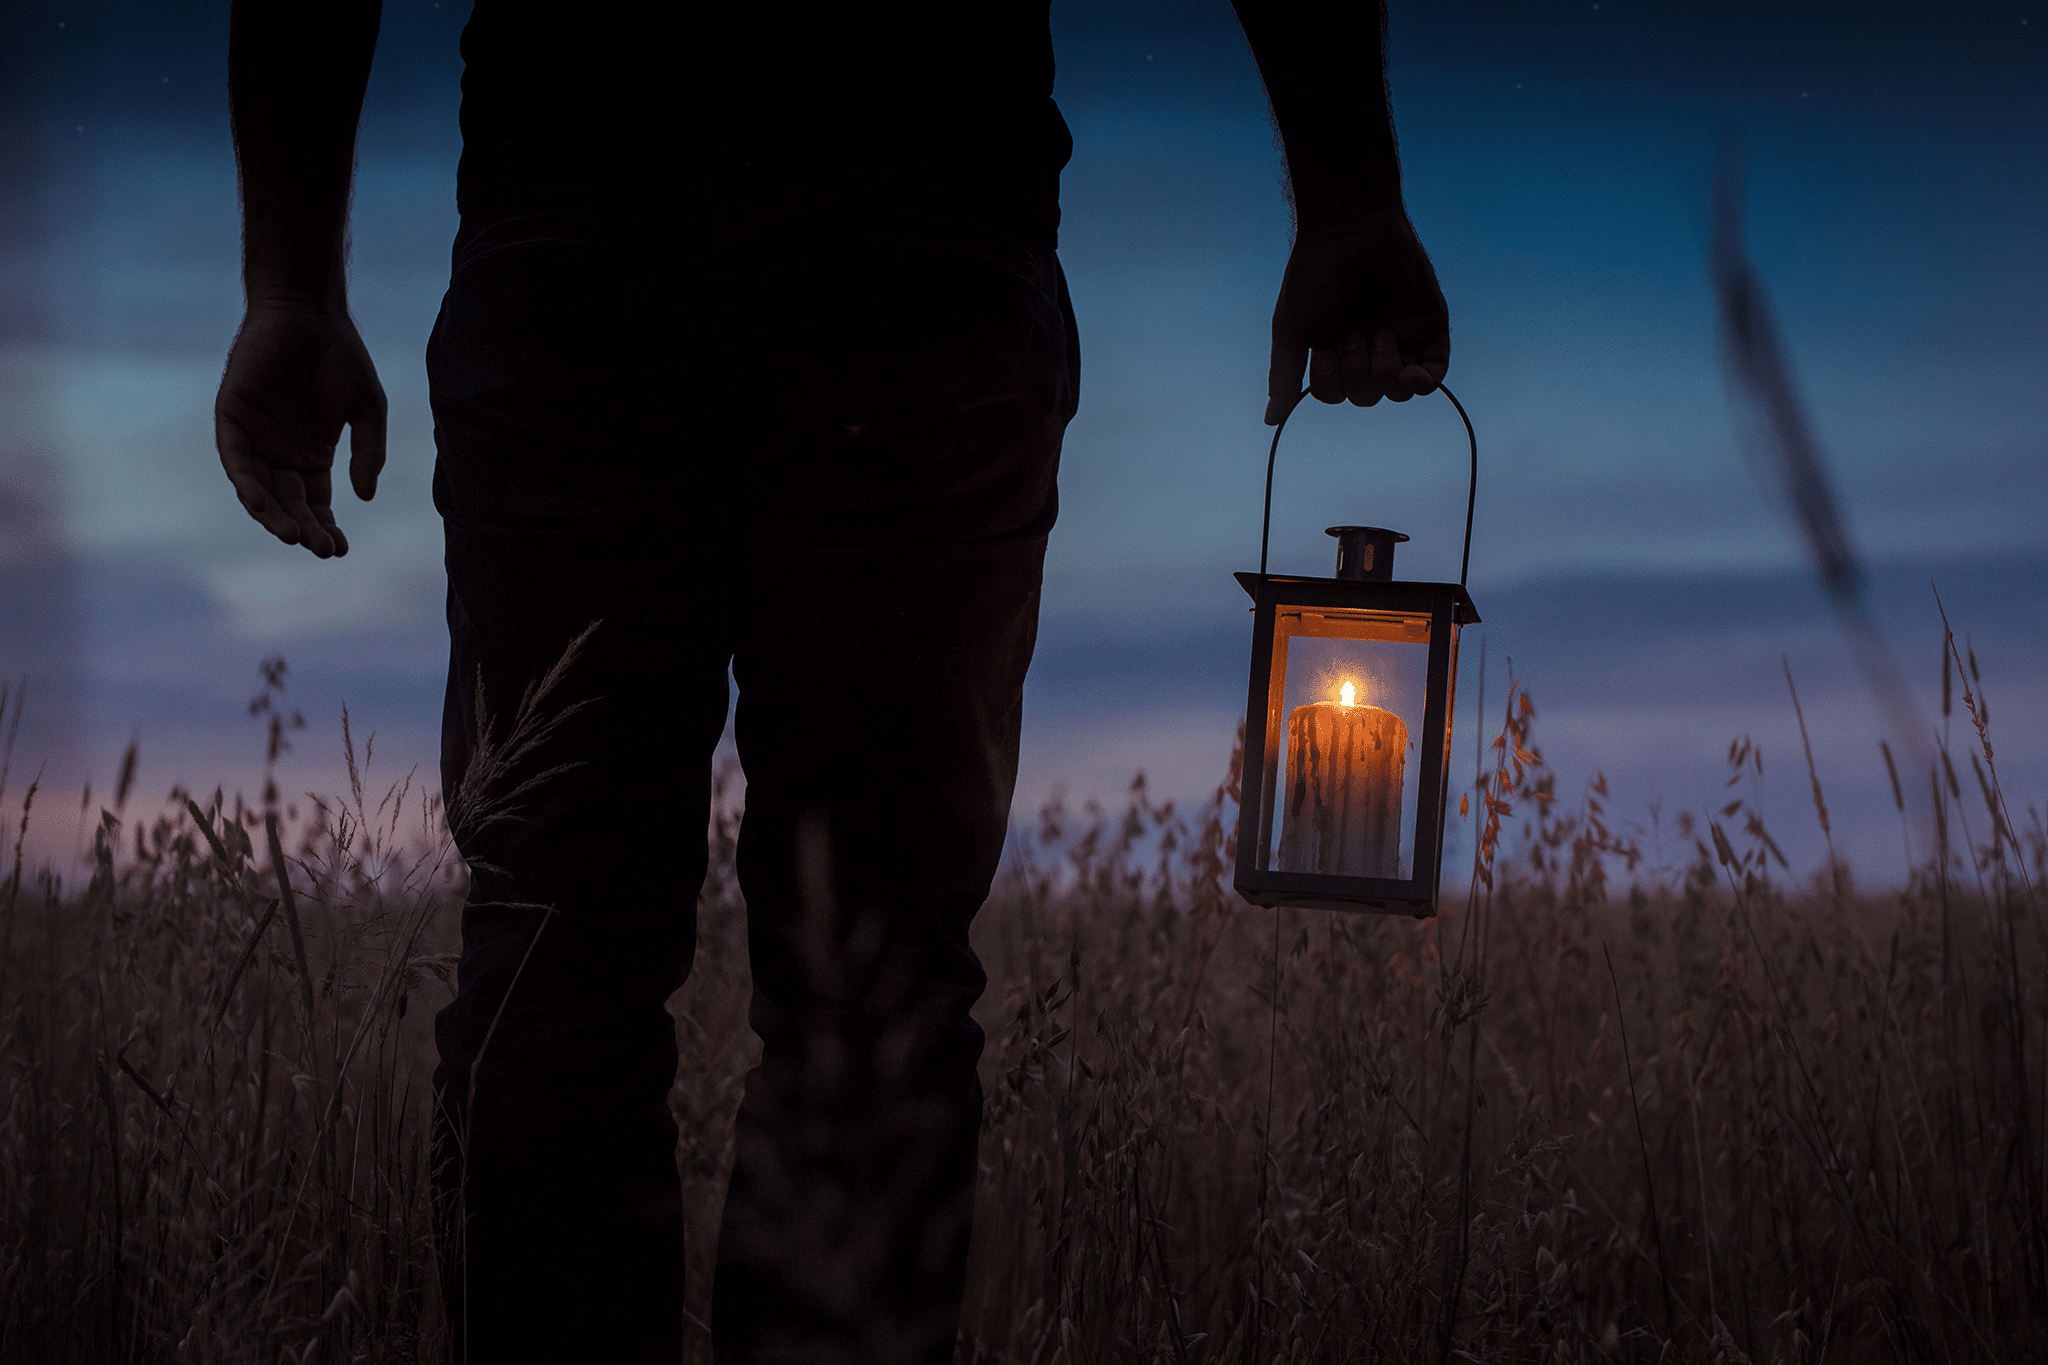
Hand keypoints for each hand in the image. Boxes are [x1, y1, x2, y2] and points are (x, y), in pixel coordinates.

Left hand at [215, 300, 386, 557]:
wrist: (310, 312)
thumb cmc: (343, 356)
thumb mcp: (368, 410)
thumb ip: (367, 452)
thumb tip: (364, 497)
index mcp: (313, 456)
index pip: (315, 504)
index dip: (326, 528)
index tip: (339, 550)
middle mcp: (281, 453)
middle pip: (289, 504)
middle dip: (303, 528)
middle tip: (320, 548)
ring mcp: (256, 438)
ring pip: (260, 489)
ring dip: (273, 515)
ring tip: (292, 536)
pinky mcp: (233, 419)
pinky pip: (235, 460)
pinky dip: (247, 484)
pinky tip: (261, 505)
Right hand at [1265, 206, 1449, 422]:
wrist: (1350, 229)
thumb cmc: (1314, 274)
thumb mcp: (1291, 330)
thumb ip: (1284, 376)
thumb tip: (1273, 421)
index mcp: (1336, 351)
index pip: (1337, 394)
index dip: (1330, 381)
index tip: (1324, 346)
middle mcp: (1368, 348)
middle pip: (1368, 396)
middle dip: (1356, 370)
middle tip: (1352, 330)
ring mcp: (1402, 338)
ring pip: (1399, 392)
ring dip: (1384, 370)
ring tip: (1378, 333)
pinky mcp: (1429, 328)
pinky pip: (1435, 374)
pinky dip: (1423, 382)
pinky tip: (1411, 374)